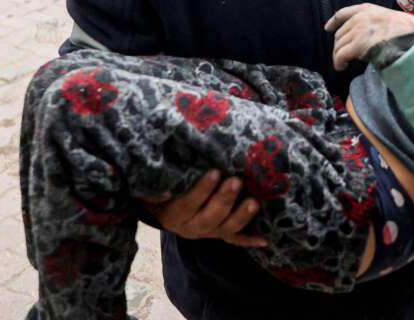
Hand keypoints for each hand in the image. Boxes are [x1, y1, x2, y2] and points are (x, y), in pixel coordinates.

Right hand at [140, 170, 266, 247]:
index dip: (202, 190)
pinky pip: (234, 239)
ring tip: (254, 202)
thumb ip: (153, 189)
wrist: (160, 211)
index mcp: (173, 215)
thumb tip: (165, 189)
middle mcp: (191, 228)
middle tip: (236, 181)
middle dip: (224, 200)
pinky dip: (249, 239)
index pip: (188, 204)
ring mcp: (207, 232)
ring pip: (225, 229)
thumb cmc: (158, 192)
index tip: (215, 172)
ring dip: (241, 217)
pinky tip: (264, 240)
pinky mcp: (218, 233)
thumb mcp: (149, 190)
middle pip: (209, 218)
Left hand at [325, 3, 413, 70]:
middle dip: (339, 45)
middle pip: (341, 32)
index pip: (345, 13)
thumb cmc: (411, 32)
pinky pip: (341, 54)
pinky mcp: (358, 44)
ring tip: (342, 64)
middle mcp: (361, 17)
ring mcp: (359, 30)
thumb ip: (380, 23)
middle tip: (342, 56)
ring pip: (339, 44)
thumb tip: (376, 36)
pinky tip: (341, 67)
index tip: (328, 27)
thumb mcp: (393, 19)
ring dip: (338, 55)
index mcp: (369, 10)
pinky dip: (338, 62)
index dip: (334, 21)